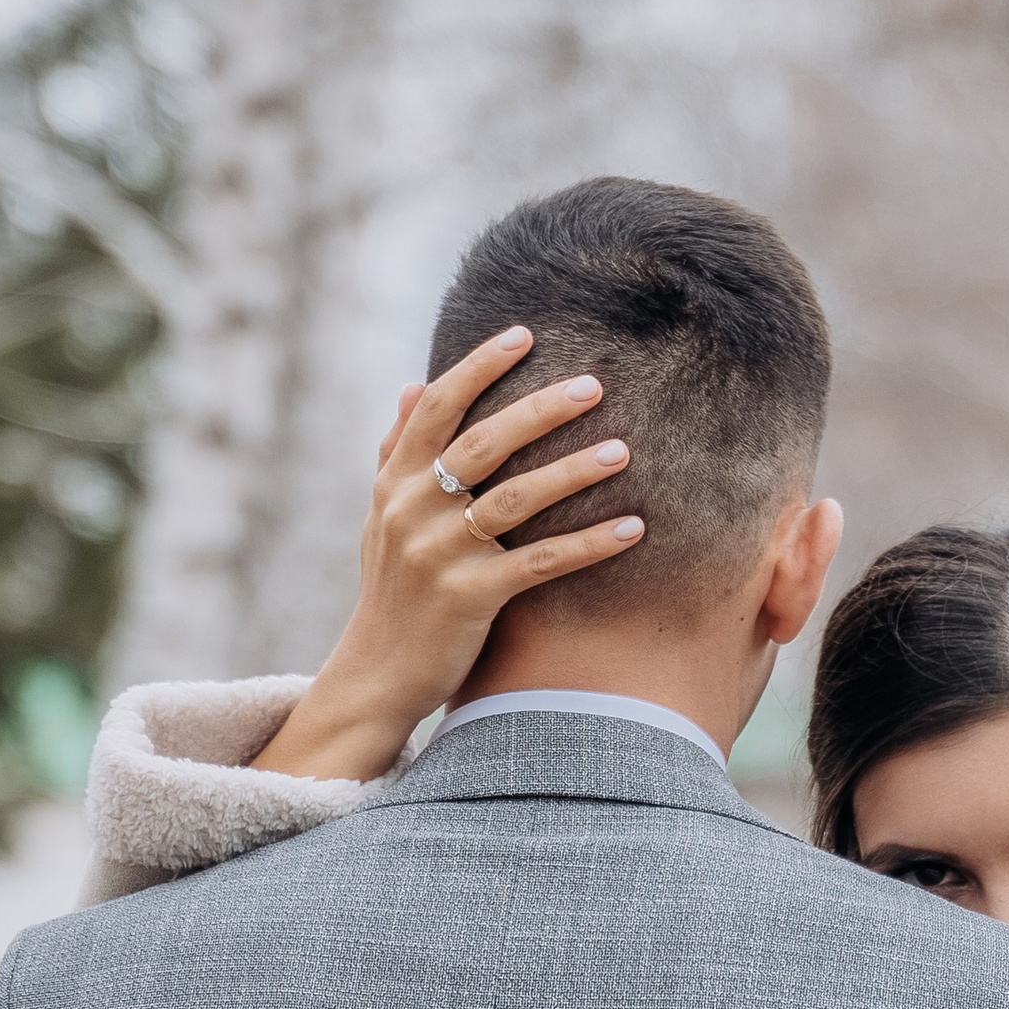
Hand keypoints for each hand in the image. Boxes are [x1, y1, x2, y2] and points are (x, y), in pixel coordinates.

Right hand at [255, 328, 644, 780]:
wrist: (376, 674)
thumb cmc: (391, 590)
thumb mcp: (381, 517)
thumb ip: (397, 453)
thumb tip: (412, 387)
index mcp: (395, 482)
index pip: (437, 408)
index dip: (479, 366)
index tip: (524, 334)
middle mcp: (411, 510)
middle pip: (483, 443)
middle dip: (541, 409)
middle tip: (595, 383)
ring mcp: (438, 555)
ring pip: (515, 499)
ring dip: (573, 472)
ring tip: (623, 450)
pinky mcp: (469, 598)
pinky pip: (539, 562)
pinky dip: (588, 544)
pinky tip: (633, 528)